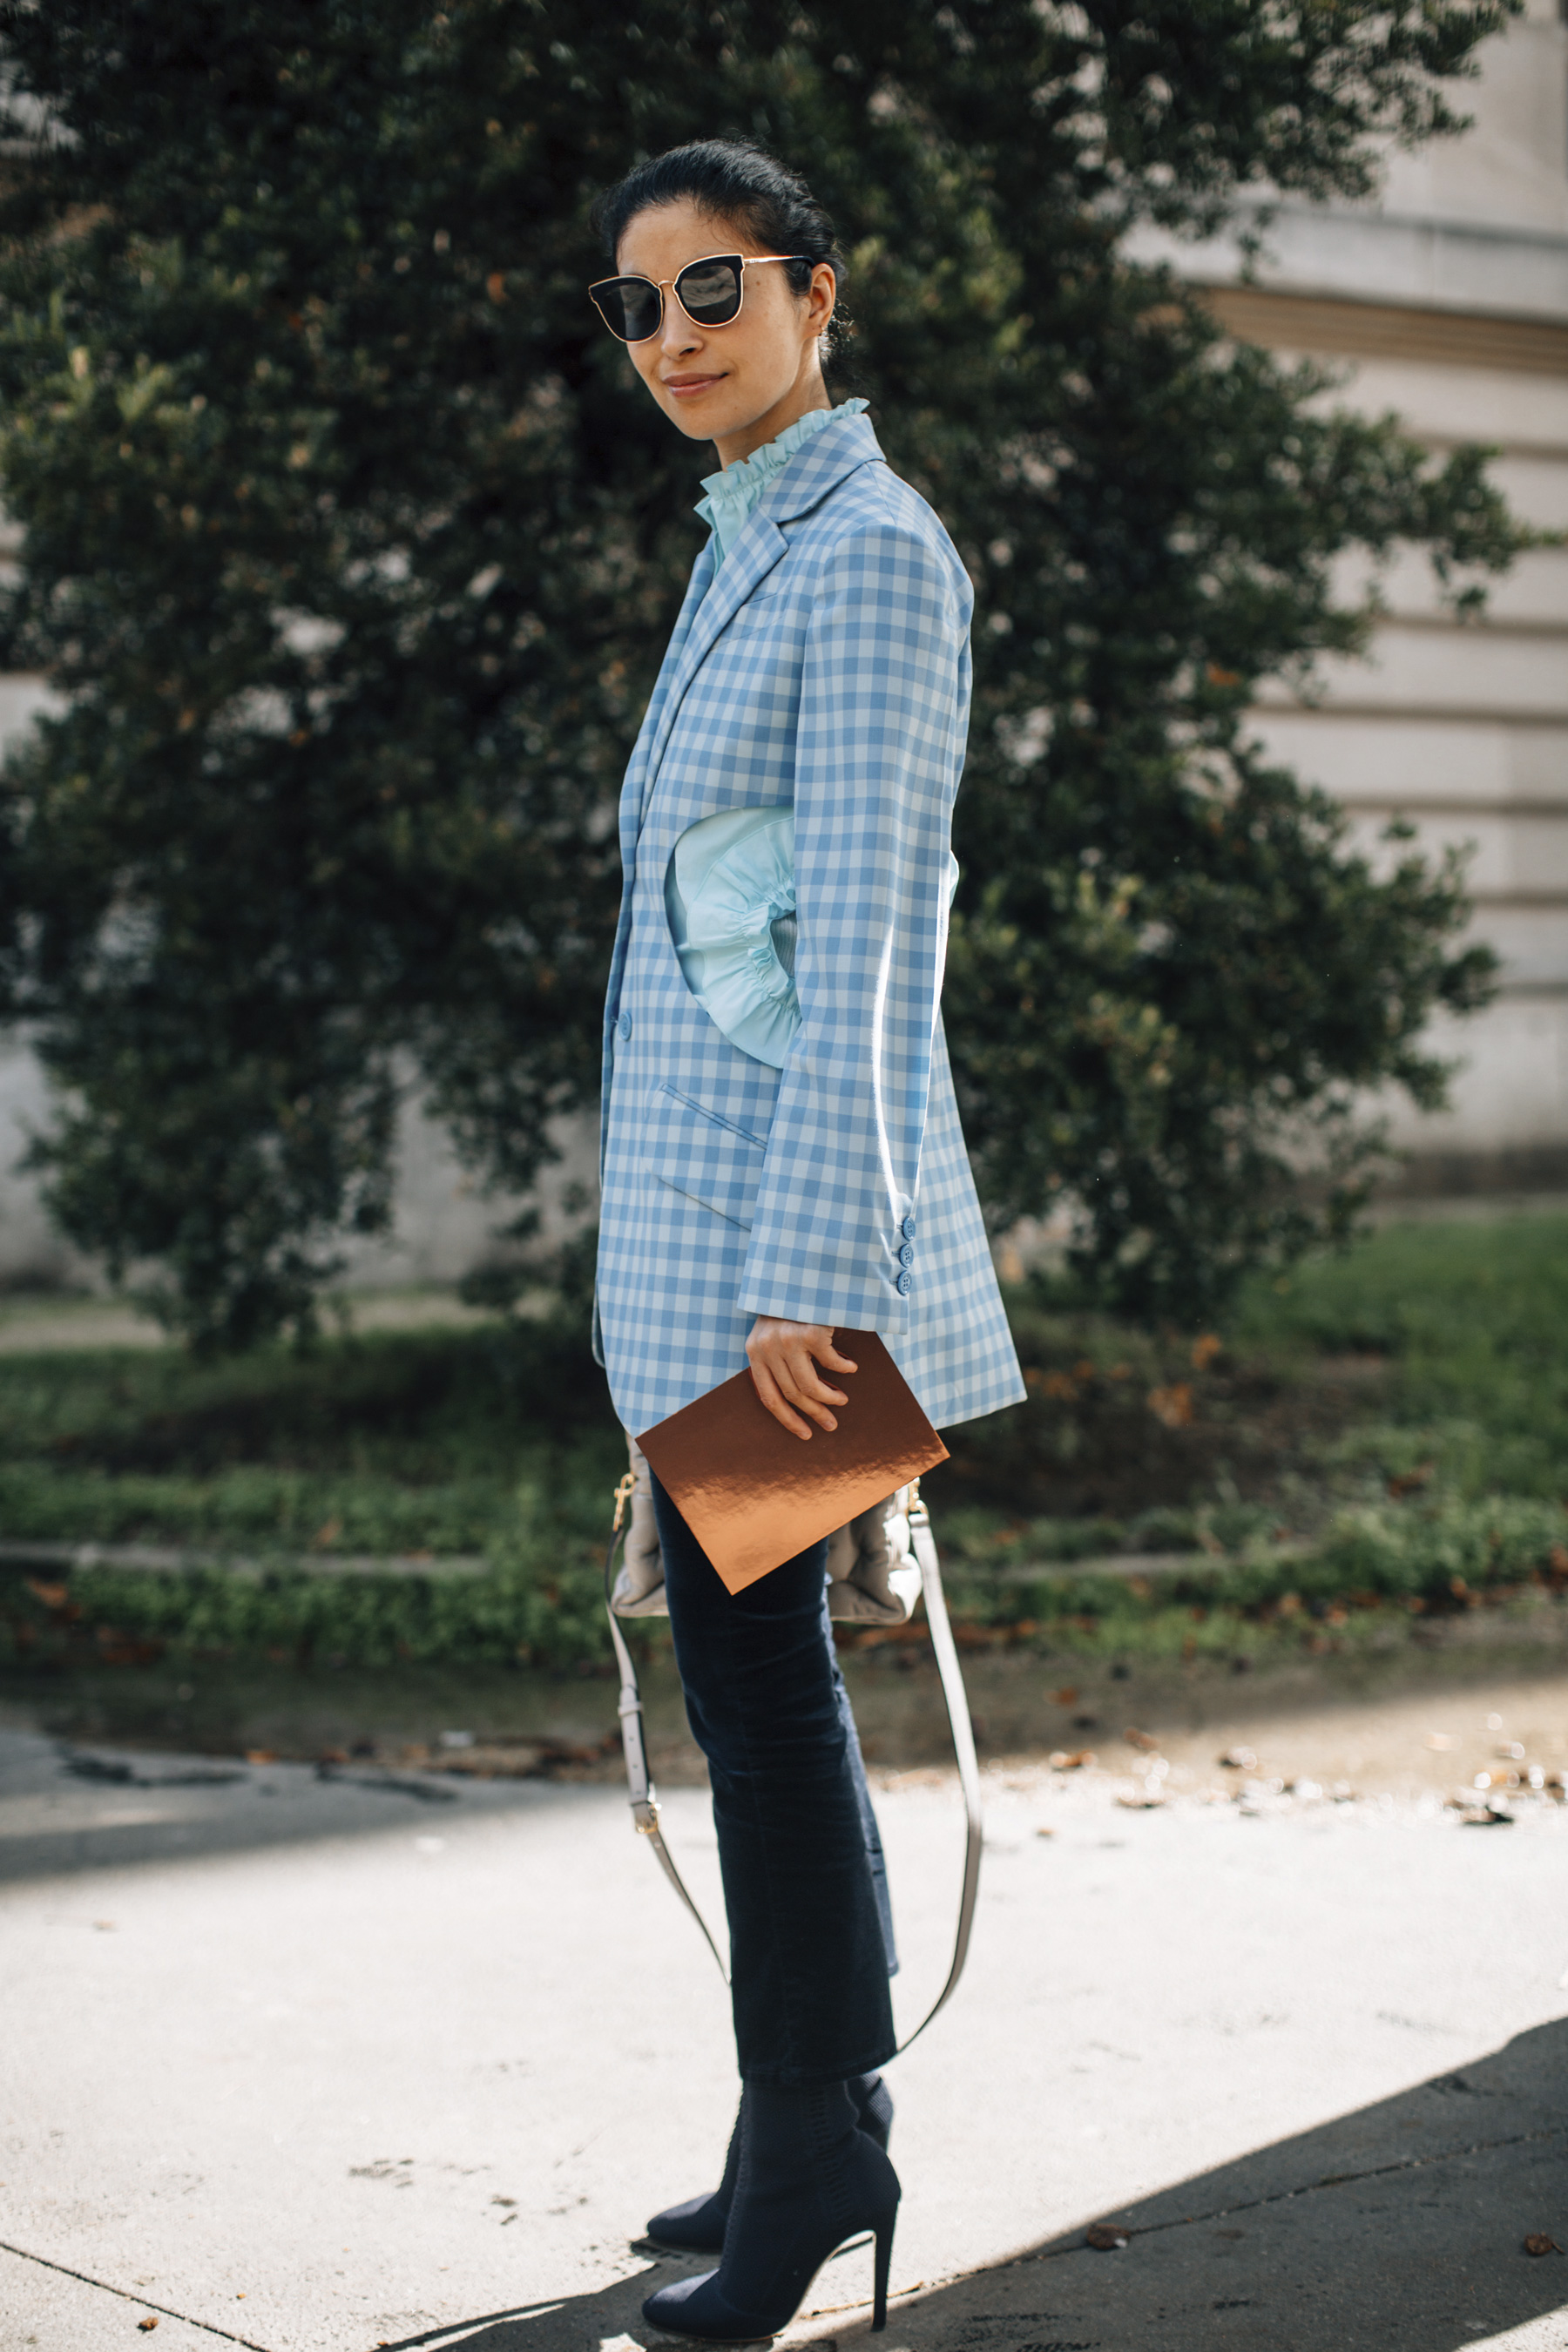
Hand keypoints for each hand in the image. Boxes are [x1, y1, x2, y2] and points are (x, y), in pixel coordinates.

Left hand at [745, 1318, 858, 1440]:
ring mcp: (788, 1341)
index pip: (768, 1397)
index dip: (787, 1420)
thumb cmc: (790, 1307)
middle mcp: (767, 1349)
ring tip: (842, 1399)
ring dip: (830, 1397)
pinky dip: (843, 1369)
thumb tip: (799, 1398)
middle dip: (815, 1414)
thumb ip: (777, 1359)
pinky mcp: (810, 1333)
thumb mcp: (774, 1332)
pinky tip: (851, 1367)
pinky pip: (831, 1363)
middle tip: (831, 1425)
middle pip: (792, 1395)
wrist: (800, 1271)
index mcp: (754, 1352)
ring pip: (810, 1386)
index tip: (804, 1434)